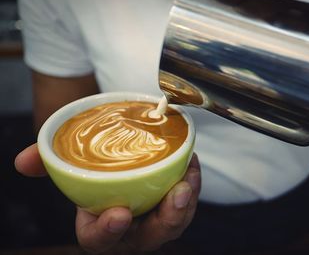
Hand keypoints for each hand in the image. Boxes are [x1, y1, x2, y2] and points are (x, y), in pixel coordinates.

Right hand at [15, 144, 200, 252]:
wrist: (114, 164)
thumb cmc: (92, 171)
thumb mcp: (70, 165)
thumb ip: (48, 163)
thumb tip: (23, 161)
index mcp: (98, 225)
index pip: (99, 240)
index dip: (107, 232)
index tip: (118, 214)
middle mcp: (129, 228)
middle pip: (149, 236)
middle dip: (166, 220)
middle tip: (176, 195)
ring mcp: (153, 218)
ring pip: (174, 223)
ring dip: (186, 203)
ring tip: (188, 177)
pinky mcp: (171, 203)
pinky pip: (186, 203)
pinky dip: (191, 185)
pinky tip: (191, 164)